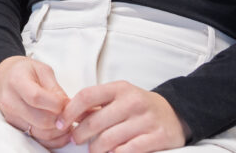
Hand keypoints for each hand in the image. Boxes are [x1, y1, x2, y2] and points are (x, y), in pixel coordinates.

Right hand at [0, 56, 71, 147]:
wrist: (3, 77)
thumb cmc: (25, 71)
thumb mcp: (42, 70)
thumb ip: (56, 89)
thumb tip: (70, 107)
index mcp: (17, 81)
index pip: (36, 98)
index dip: (56, 104)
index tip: (68, 103)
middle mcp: (10, 101)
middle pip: (40, 120)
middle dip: (61, 119)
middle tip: (71, 114)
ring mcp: (11, 116)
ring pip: (40, 133)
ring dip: (59, 131)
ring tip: (68, 122)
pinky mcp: (15, 126)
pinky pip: (37, 139)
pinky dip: (52, 139)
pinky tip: (61, 131)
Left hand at [59, 81, 188, 152]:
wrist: (174, 114)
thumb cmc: (139, 106)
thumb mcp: (119, 97)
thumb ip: (96, 105)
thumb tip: (67, 115)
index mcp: (120, 89)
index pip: (87, 96)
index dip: (69, 111)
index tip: (61, 123)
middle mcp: (133, 102)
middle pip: (95, 122)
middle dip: (80, 135)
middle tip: (76, 140)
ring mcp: (146, 120)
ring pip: (109, 139)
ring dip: (96, 148)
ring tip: (94, 149)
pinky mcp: (158, 137)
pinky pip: (128, 150)